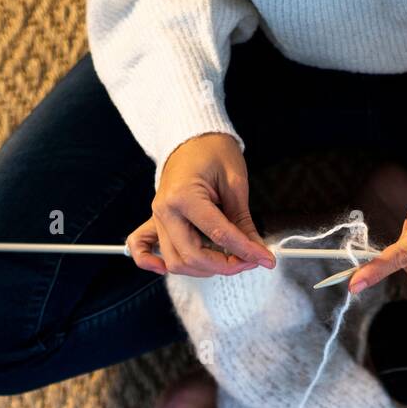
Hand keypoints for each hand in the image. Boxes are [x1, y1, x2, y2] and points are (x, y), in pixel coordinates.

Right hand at [127, 133, 275, 276]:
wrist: (192, 138)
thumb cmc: (212, 151)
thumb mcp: (235, 182)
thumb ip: (242, 220)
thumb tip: (256, 249)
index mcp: (184, 196)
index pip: (219, 235)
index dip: (246, 251)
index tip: (265, 259)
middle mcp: (165, 210)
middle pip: (193, 256)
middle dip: (226, 265)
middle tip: (249, 261)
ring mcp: (157, 217)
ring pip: (176, 261)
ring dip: (203, 269)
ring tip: (227, 260)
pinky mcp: (156, 221)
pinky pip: (141, 247)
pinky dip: (151, 263)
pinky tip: (164, 269)